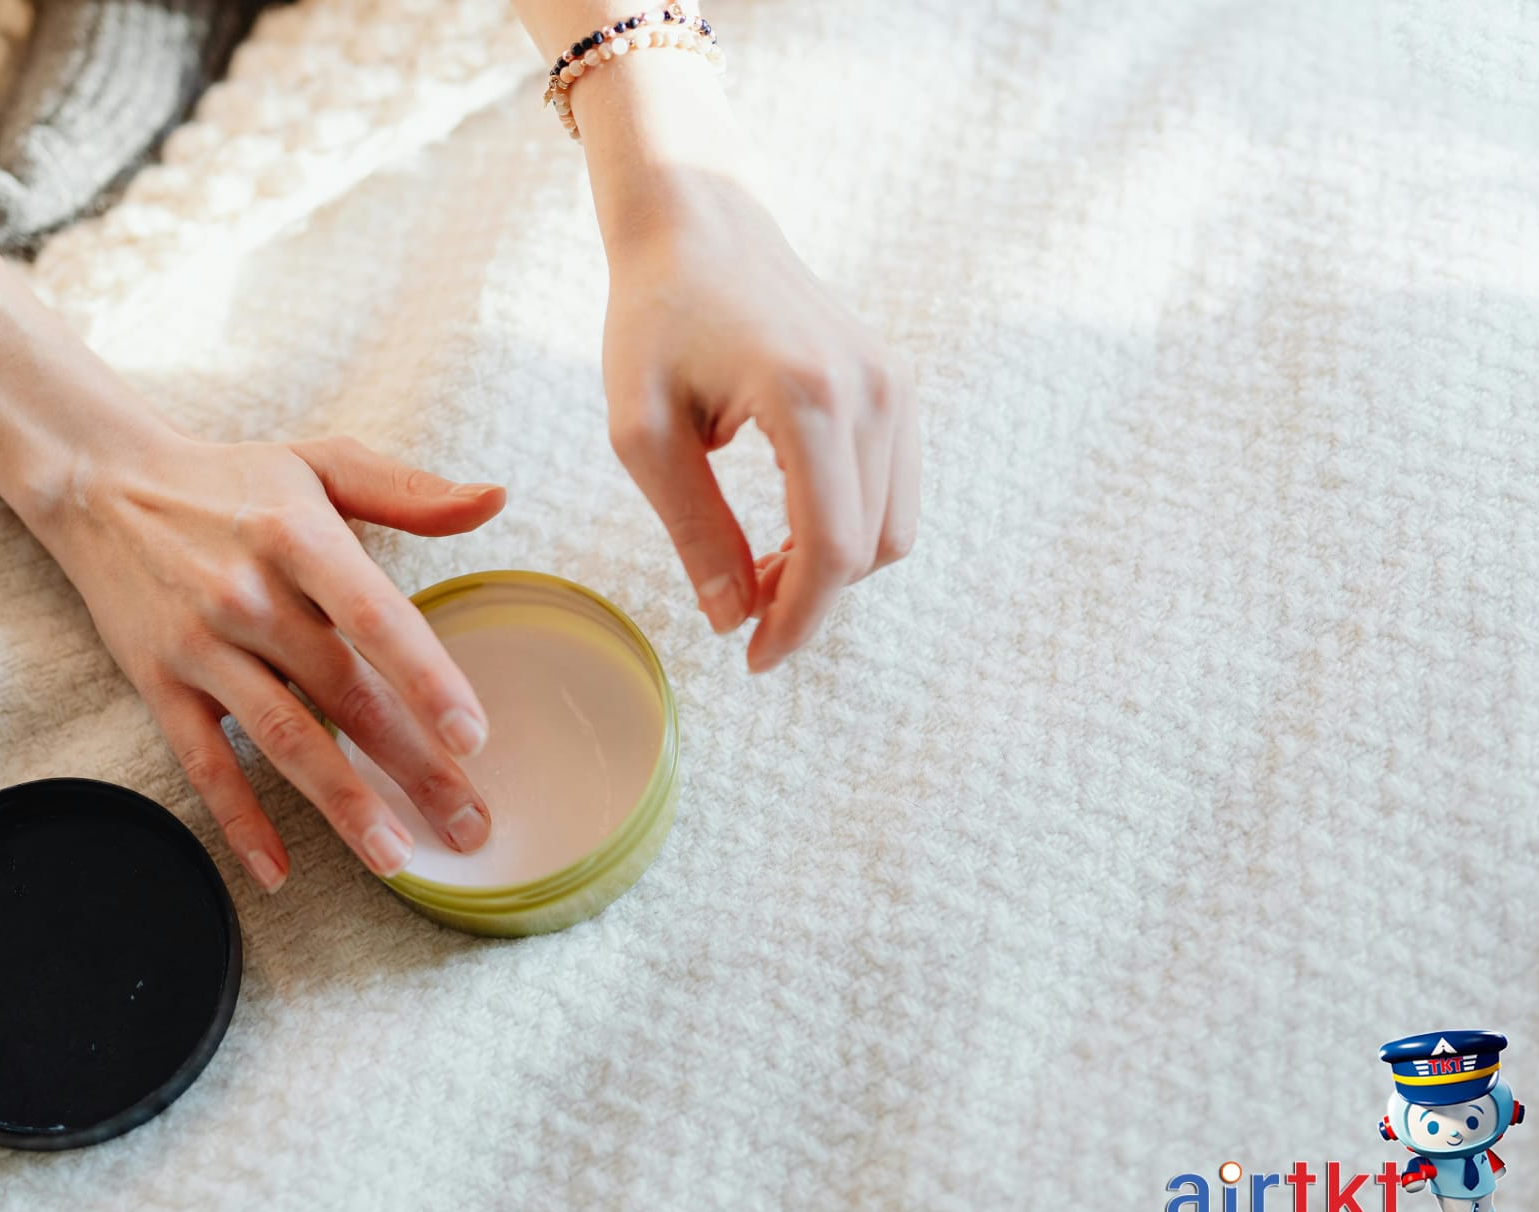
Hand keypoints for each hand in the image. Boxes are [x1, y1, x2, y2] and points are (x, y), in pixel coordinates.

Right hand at [42, 433, 506, 892]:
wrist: (104, 486)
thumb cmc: (234, 481)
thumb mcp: (322, 462)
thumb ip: (410, 490)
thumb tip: (495, 499)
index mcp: (299, 536)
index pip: (373, 616)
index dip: (424, 678)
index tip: (473, 737)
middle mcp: (249, 595)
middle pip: (342, 694)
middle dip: (410, 767)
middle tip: (467, 825)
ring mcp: (201, 644)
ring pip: (281, 737)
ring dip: (341, 804)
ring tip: (393, 856)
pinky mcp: (158, 683)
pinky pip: (202, 762)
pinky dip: (239, 819)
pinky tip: (278, 869)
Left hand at [601, 177, 918, 669]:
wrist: (698, 224)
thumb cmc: (654, 319)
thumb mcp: (643, 432)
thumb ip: (692, 529)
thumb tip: (732, 619)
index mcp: (808, 398)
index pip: (830, 551)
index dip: (796, 622)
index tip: (752, 660)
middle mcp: (872, 391)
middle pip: (869, 549)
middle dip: (810, 604)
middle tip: (742, 618)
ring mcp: (894, 384)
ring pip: (893, 528)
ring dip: (833, 571)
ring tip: (759, 571)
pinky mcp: (895, 383)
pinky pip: (895, 490)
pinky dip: (852, 531)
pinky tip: (788, 535)